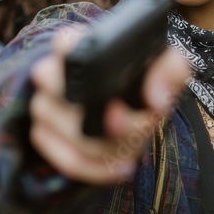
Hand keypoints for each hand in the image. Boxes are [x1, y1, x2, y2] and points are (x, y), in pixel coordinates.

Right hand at [28, 29, 190, 184]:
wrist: (128, 108)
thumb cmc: (142, 83)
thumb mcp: (165, 67)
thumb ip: (170, 71)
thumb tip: (156, 100)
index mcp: (79, 46)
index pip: (64, 44)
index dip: (80, 62)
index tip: (111, 81)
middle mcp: (51, 73)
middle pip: (73, 100)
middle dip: (117, 122)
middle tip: (144, 123)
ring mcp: (44, 106)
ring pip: (75, 136)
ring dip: (114, 147)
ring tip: (138, 143)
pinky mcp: (43, 136)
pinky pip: (68, 161)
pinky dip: (99, 169)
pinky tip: (123, 165)